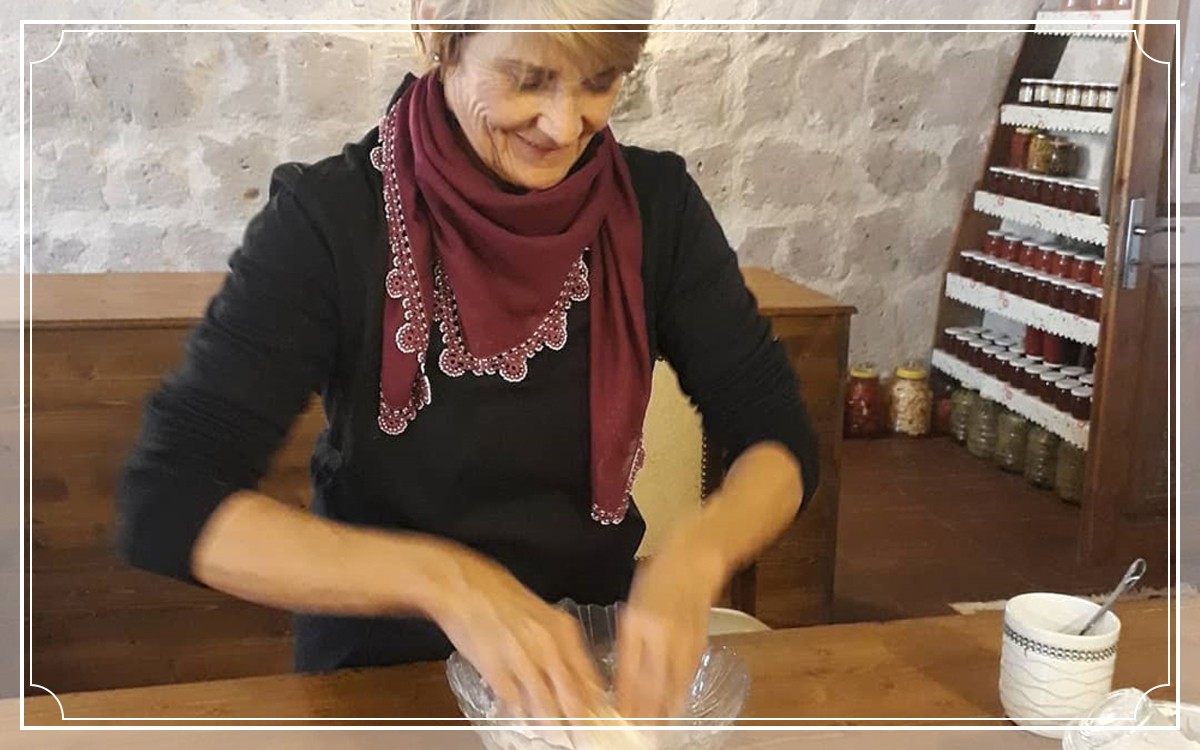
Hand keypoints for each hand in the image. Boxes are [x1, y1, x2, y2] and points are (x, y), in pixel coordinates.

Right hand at [427, 543, 606, 719]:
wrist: (465, 587)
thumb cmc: (499, 597)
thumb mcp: (541, 615)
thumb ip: (558, 643)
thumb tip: (572, 672)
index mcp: (562, 631)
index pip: (587, 676)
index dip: (593, 700)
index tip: (596, 713)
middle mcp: (547, 647)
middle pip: (570, 695)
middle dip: (575, 717)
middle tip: (577, 728)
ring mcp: (522, 661)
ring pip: (544, 703)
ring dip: (549, 720)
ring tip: (552, 729)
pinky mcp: (496, 671)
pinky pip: (515, 701)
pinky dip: (520, 712)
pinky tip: (522, 716)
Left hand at [613, 530, 726, 720]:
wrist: (693, 558)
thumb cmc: (659, 576)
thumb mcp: (633, 604)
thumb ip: (628, 638)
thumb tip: (622, 673)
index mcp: (636, 622)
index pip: (627, 670)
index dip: (623, 697)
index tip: (616, 717)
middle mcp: (659, 633)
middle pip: (650, 683)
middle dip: (643, 712)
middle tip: (637, 733)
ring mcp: (682, 638)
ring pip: (672, 683)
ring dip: (663, 709)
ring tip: (656, 729)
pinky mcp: (700, 640)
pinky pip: (688, 674)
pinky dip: (680, 694)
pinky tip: (676, 707)